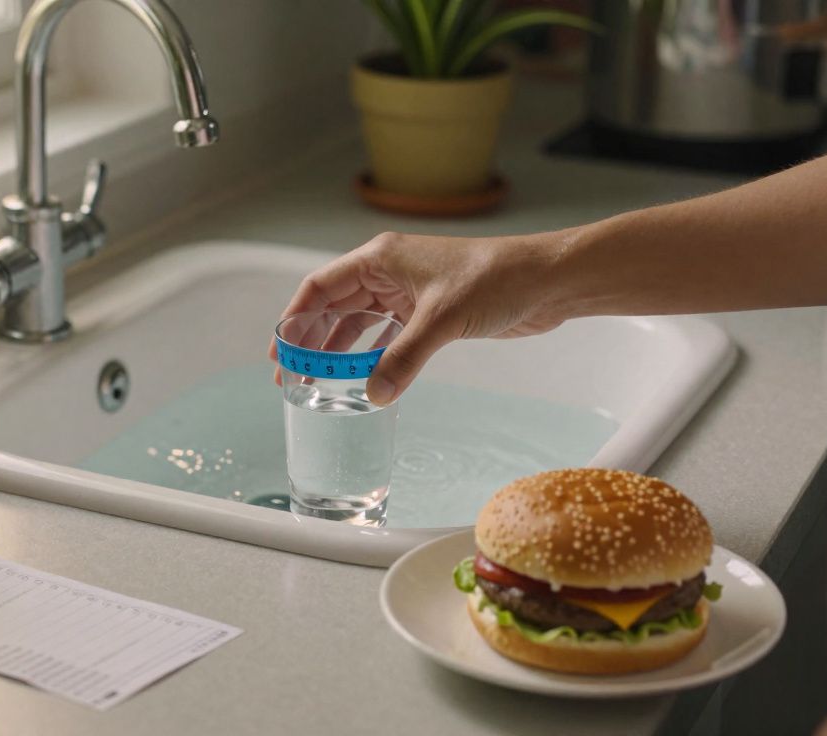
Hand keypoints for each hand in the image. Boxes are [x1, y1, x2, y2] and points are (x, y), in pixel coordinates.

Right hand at [270, 231, 569, 404]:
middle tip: (293, 375)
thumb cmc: (497, 277)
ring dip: (340, 350)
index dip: (295, 318)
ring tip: (320, 381)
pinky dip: (374, 356)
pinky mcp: (429, 312)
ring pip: (360, 322)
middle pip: (335, 306)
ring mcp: (409, 292)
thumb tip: (374, 395)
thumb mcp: (442, 319)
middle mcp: (389, 272)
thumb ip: (403, 359)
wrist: (546, 280)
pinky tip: (364, 377)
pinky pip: (388, 336)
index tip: (280, 351)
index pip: (321, 287)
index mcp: (381, 258)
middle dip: (313, 339)